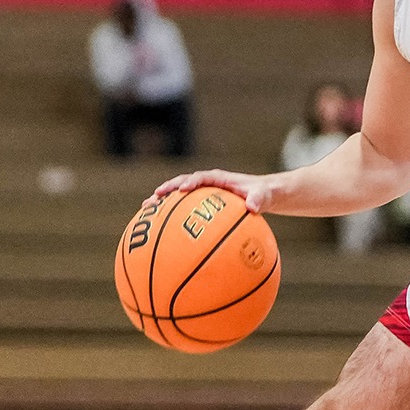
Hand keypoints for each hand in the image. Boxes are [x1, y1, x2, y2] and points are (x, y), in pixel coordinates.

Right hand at [144, 169, 273, 211]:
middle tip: (151, 200)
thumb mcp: (264, 196)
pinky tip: (160, 231)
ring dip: (162, 203)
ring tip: (145, 211)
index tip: (181, 191)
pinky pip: (184, 210)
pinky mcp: (202, 206)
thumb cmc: (263, 194)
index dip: (189, 182)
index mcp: (219, 179)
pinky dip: (171, 216)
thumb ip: (259, 199)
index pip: (200, 178)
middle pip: (181, 184)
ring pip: (178, 197)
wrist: (263, 195)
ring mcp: (202, 195)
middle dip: (166, 191)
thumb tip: (252, 208)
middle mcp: (207, 185)